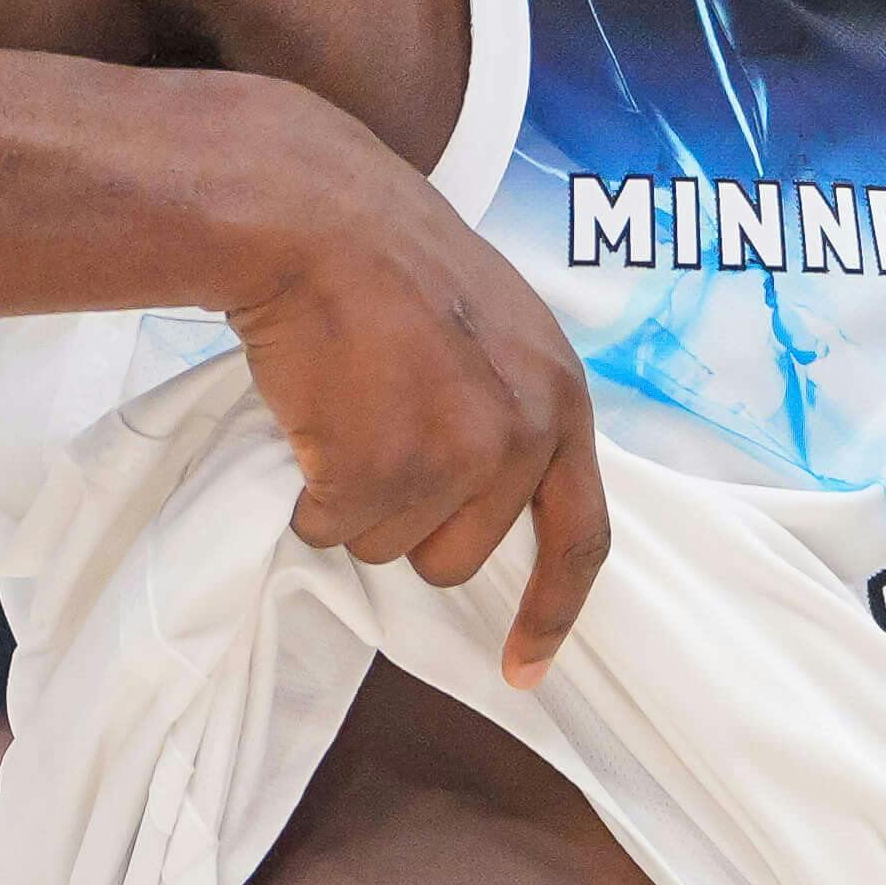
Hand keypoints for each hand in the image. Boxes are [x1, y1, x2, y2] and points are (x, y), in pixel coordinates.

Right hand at [225, 86, 610, 682]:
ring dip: (352, 498)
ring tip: (343, 405)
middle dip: (407, 519)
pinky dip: (304, 490)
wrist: (315, 215)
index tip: (523, 669)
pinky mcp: (383, 469)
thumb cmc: (389, 262)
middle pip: (459, 557)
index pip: (581, 535)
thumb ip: (511, 411)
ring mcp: (456, 457)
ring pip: (388, 547)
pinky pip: (328, 529)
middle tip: (373, 433)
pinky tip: (308, 412)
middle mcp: (525, 436)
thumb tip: (488, 502)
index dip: (551, 610)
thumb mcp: (495, 329)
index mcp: (562, 400)